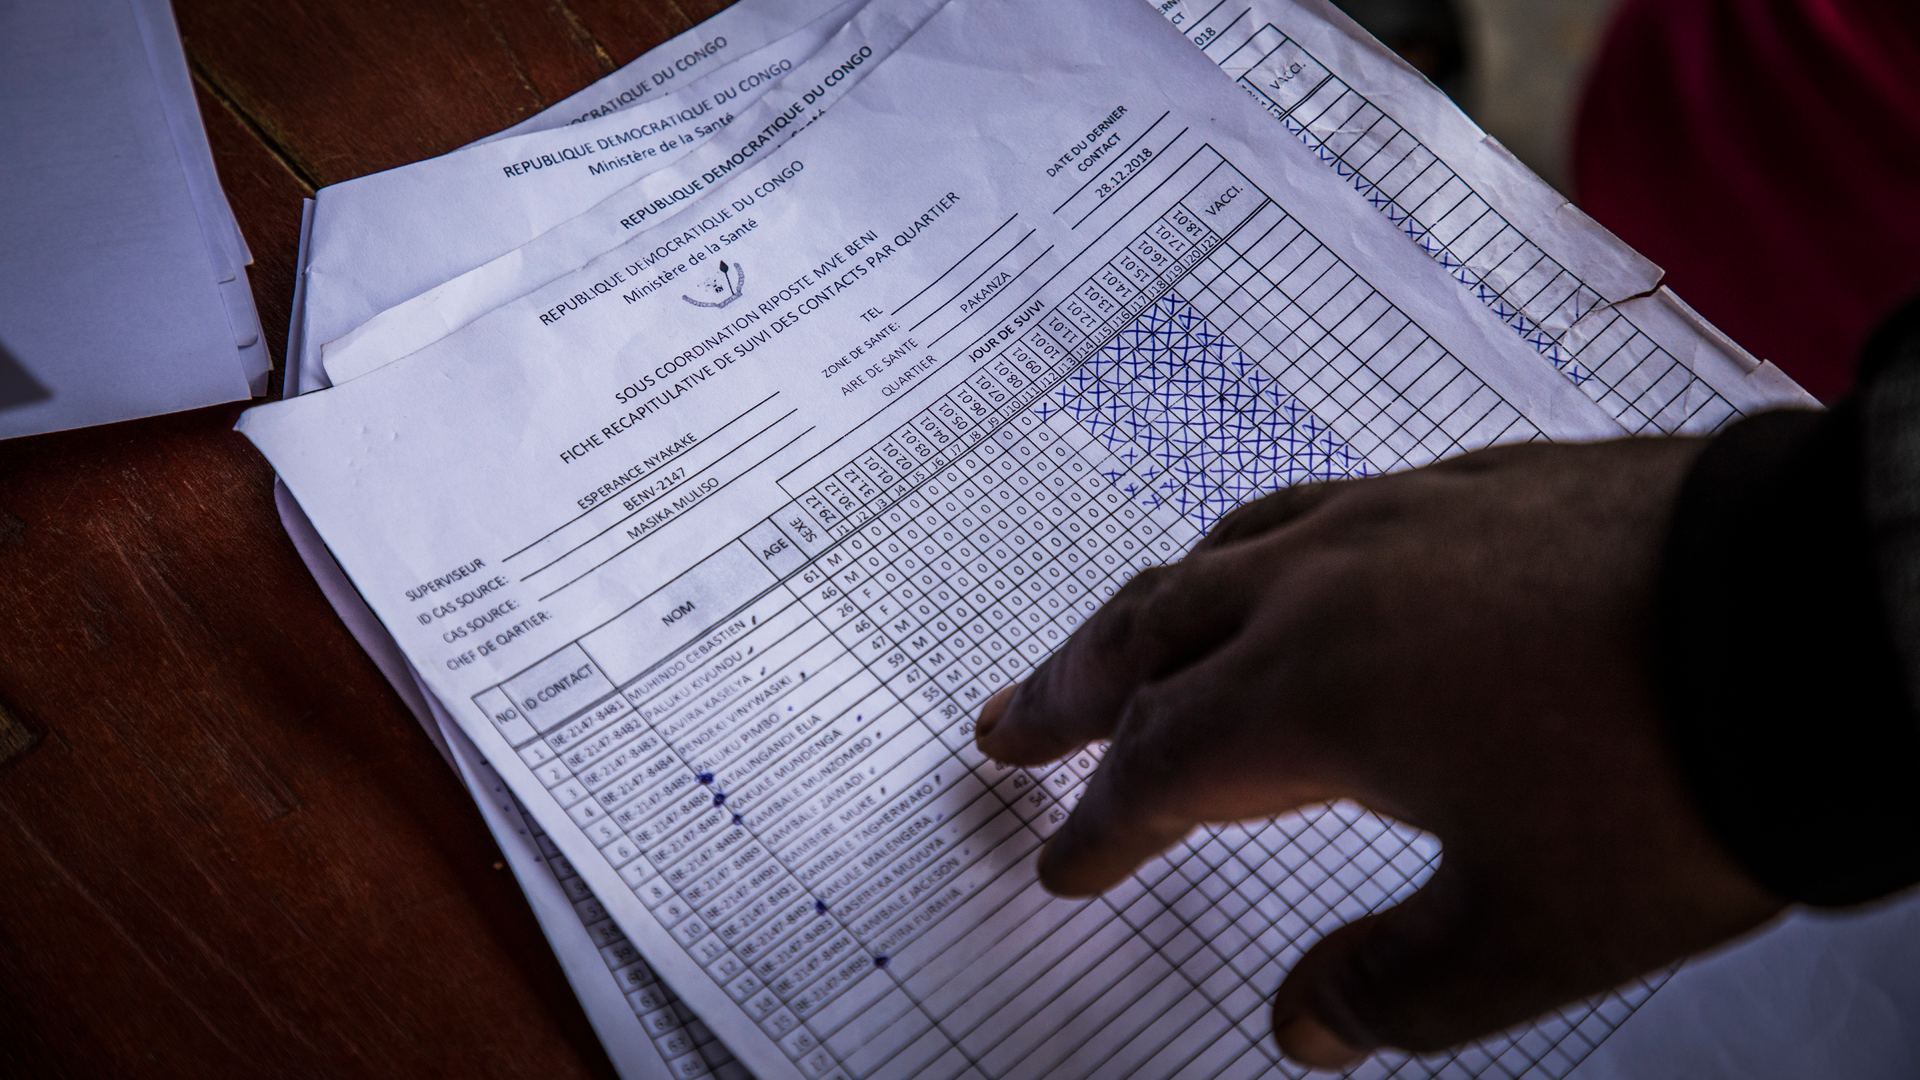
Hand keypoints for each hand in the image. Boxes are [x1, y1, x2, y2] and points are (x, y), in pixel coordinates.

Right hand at [974, 437, 1783, 1067]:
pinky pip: (1313, 507)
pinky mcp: (1467, 479)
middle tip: (1011, 726)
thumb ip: (1401, 988)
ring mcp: (1394, 515)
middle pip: (1148, 634)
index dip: (1102, 829)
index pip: (1161, 770)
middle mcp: (1326, 585)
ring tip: (1115, 640)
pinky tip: (1276, 564)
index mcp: (1313, 692)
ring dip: (1148, 610)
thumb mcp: (1533, 932)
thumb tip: (1311, 1026)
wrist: (1819, 618)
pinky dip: (1254, 552)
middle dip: (1069, 691)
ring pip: (1222, 555)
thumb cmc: (1680, 772)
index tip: (1068, 864)